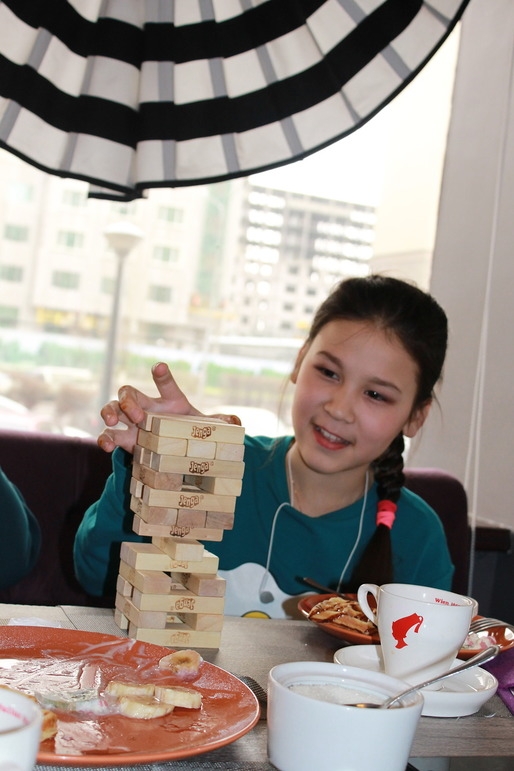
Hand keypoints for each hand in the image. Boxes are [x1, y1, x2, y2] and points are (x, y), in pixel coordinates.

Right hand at [97, 362, 240, 453]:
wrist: (175, 453)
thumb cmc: (188, 433)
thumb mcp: (203, 429)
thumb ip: (218, 424)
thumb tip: (235, 422)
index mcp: (169, 402)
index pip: (166, 384)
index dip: (162, 375)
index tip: (161, 367)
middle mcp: (147, 407)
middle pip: (130, 393)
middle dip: (130, 400)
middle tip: (138, 415)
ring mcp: (131, 423)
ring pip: (113, 409)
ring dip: (111, 413)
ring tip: (114, 423)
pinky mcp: (123, 440)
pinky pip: (108, 435)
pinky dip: (104, 439)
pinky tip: (106, 446)